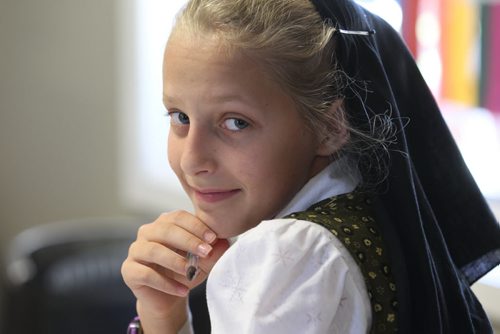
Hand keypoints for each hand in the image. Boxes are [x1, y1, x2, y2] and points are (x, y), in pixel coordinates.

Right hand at [121, 210, 228, 331]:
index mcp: (165, 223)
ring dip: (176, 261)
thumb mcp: (204, 260)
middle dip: (188, 241)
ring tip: (192, 272)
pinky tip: (182, 290)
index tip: (213, 238)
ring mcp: (135, 250)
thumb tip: (224, 242)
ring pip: (153, 250)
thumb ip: (214, 250)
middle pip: (165, 230)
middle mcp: (147, 232)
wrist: (169, 297)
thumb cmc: (186, 271)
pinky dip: (166, 283)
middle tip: (206, 252)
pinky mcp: (129, 271)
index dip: (196, 226)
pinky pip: (146, 274)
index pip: (179, 217)